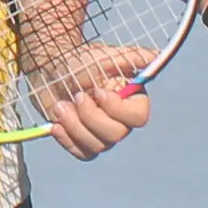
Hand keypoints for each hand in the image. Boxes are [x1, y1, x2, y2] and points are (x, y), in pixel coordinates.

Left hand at [30, 47, 155, 158]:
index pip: (138, 117)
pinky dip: (68, 140)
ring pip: (98, 146)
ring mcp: (101, 134)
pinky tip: (57, 125)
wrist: (51, 69)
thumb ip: (132, 57)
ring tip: (60, 106)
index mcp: (131, 100)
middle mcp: (120, 120)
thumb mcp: (106, 55)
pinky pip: (82, 152)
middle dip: (91, 116)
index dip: (119, 109)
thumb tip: (156, 56)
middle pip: (116, 134)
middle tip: (77, 95)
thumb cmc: (81, 60)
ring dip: (76, 126)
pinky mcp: (83, 142)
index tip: (98, 92)